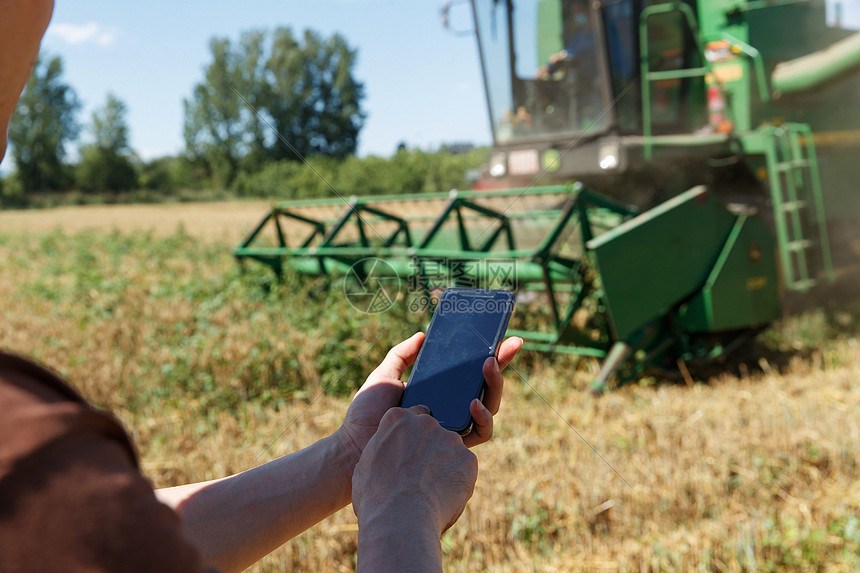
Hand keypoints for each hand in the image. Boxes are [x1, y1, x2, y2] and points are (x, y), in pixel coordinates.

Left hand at [337, 334, 522, 462]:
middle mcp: (448, 409)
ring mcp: (452, 427)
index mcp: (436, 392)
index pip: (467, 373)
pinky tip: (474, 403)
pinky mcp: (453, 446)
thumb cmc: (366, 415)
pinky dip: (483, 416)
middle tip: (504, 347)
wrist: (356, 446)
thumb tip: (423, 335)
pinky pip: (480, 432)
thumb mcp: (384, 377)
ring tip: (489, 366)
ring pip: (488, 407)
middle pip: (484, 388)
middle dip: (500, 366)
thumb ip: (401, 355)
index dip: (489, 356)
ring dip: (495, 386)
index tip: (503, 337)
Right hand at [352, 406, 477, 535]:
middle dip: (429, 449)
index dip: (410, 437)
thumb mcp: (365, 465)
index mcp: (397, 419)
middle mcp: (425, 423)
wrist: (399, 520)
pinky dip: (458, 480)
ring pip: (450, 449)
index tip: (408, 454)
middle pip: (433, 431)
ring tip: (430, 491)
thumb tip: (388, 456)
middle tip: (419, 475)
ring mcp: (449, 439)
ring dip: (444, 464)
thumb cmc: (375, 497)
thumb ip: (383, 450)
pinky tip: (443, 497)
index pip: (411, 417)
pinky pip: (464, 467)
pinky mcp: (468, 459)